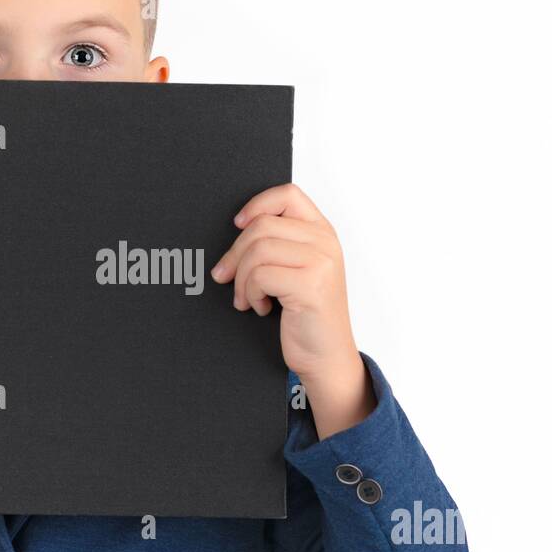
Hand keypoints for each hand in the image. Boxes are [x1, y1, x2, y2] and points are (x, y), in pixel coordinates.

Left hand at [210, 183, 375, 438]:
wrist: (326, 357)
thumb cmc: (307, 314)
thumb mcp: (298, 270)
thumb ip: (280, 244)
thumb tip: (239, 227)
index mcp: (322, 232)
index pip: (287, 195)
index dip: (257, 205)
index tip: (238, 224)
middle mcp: (325, 243)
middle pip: (261, 226)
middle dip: (235, 254)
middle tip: (226, 276)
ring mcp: (320, 263)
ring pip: (257, 251)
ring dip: (241, 279)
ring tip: (247, 298)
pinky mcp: (310, 286)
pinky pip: (260, 276)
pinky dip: (251, 293)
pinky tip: (260, 307)